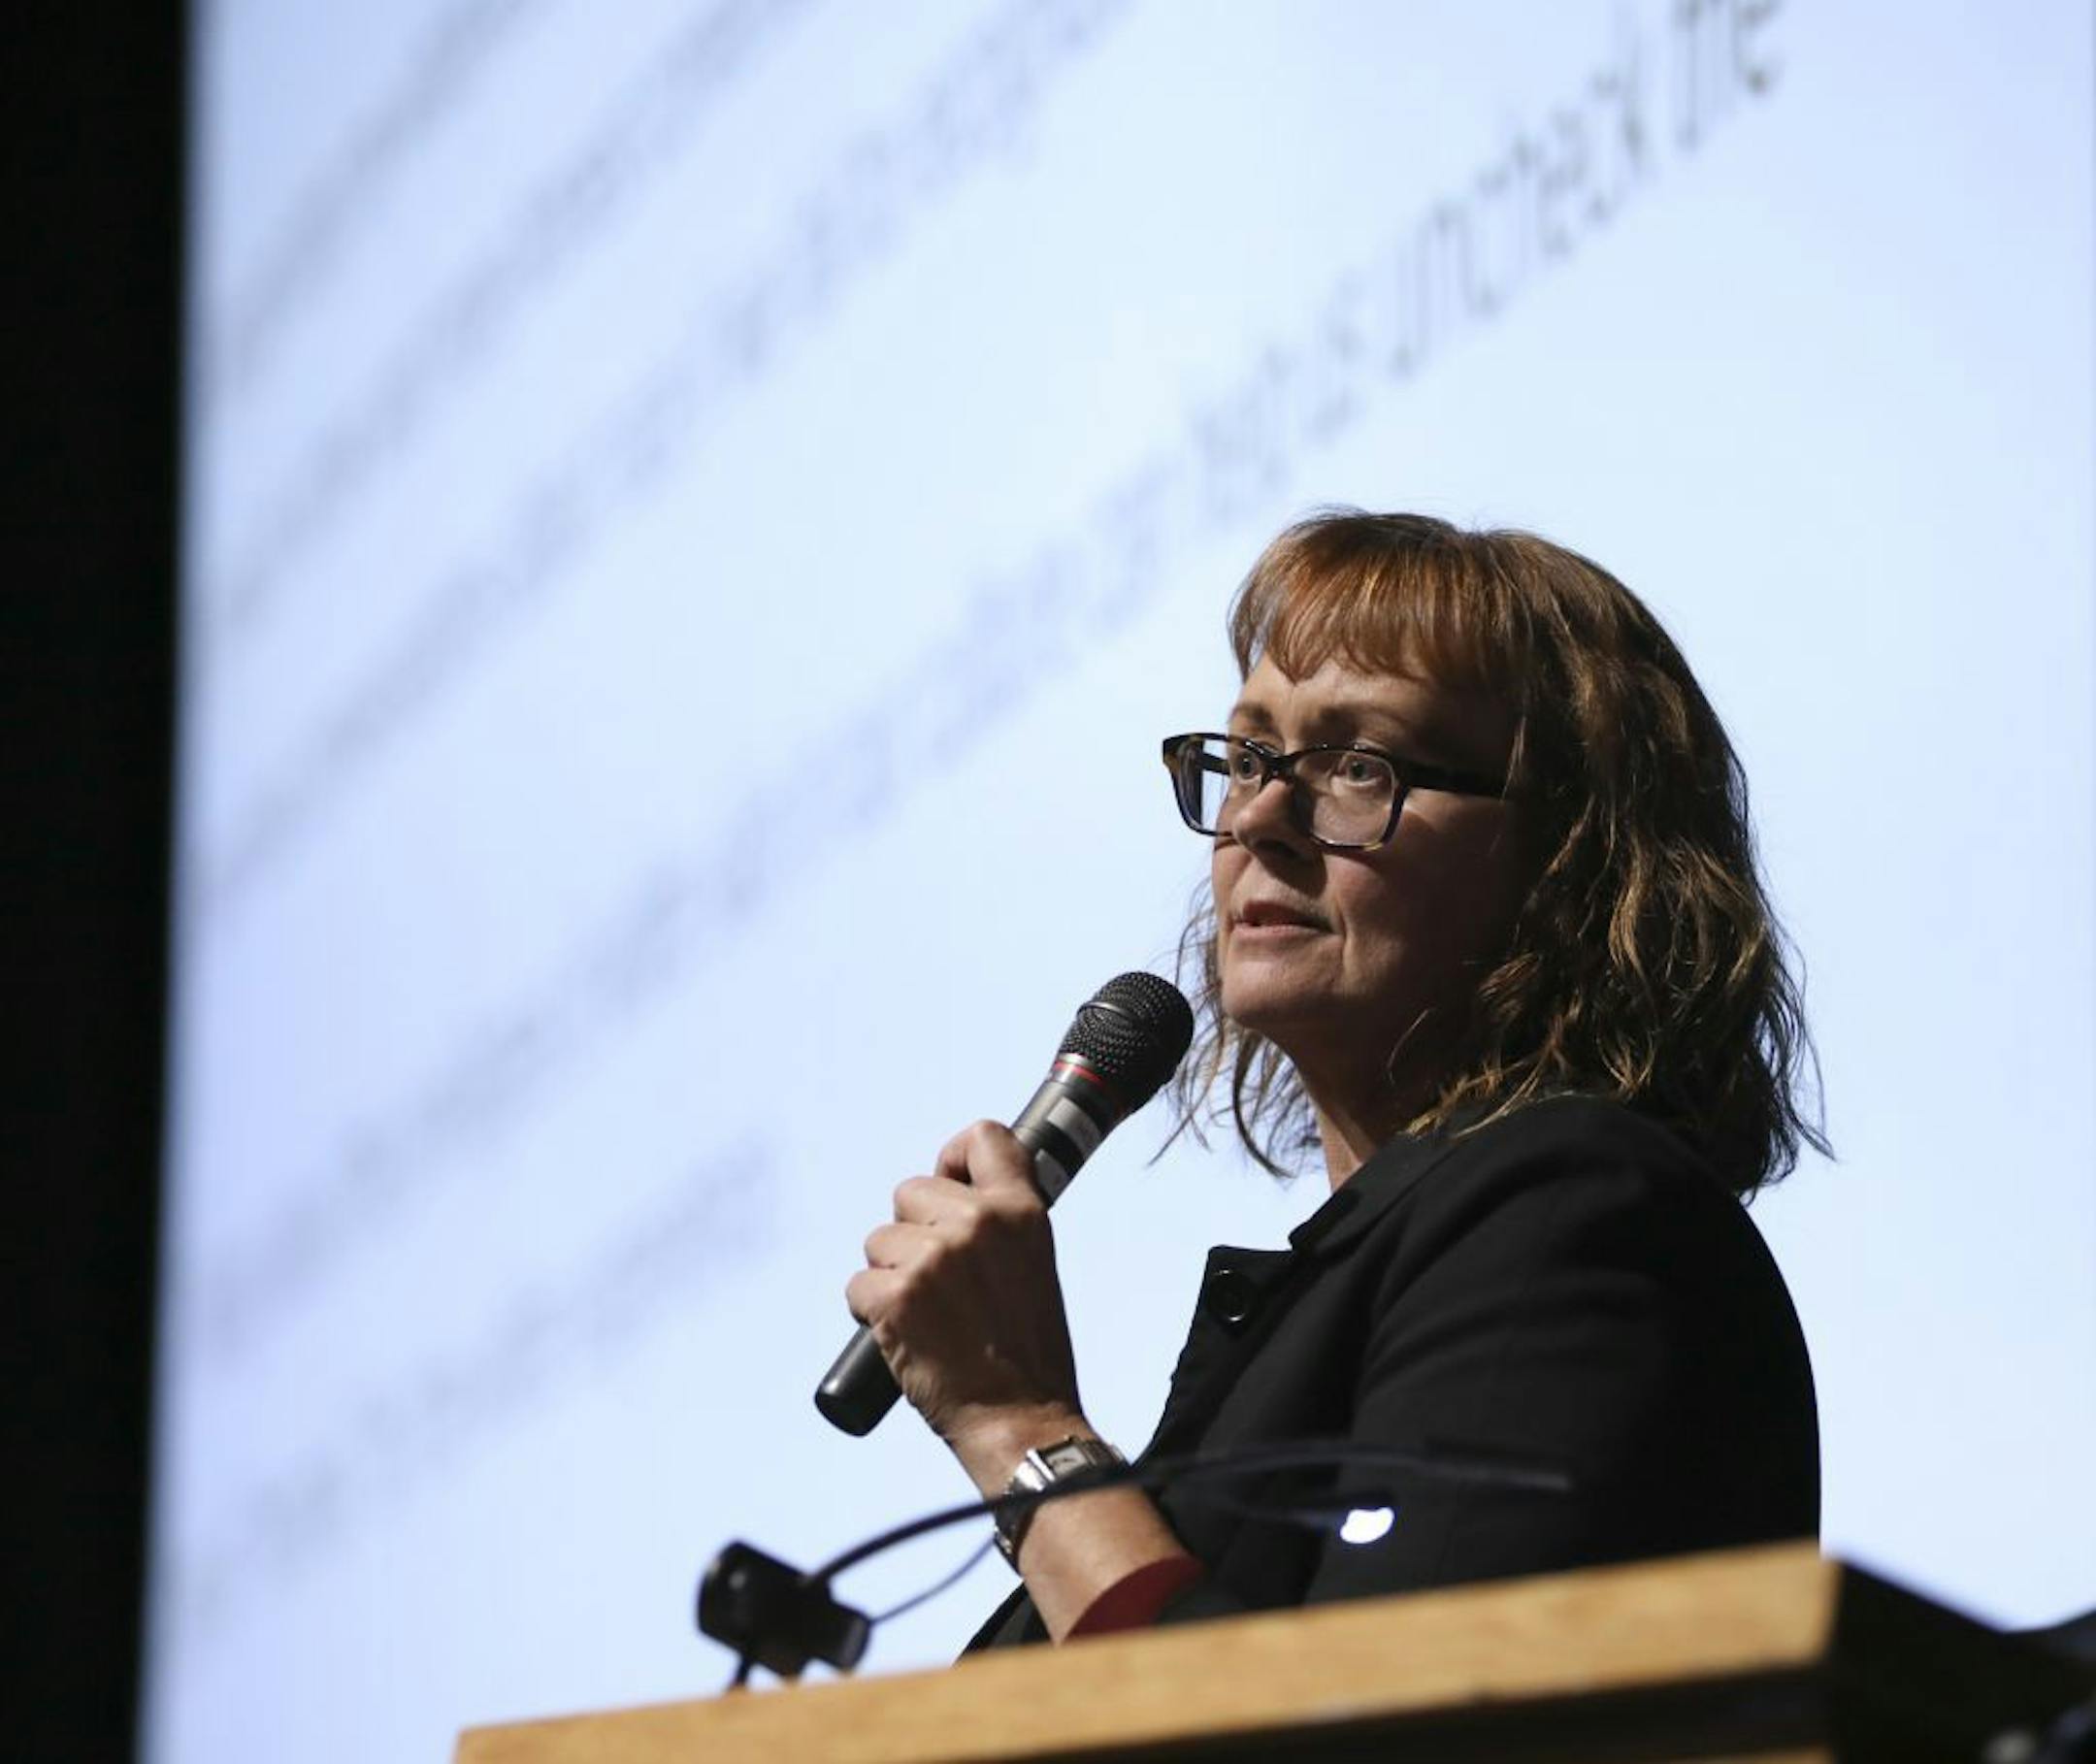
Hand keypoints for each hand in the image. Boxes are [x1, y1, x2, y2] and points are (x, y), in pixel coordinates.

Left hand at [846, 1121, 1084, 1480]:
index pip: (984, 1137)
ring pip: (879, 1241)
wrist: (1021, 1418)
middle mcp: (978, 1223)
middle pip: (909, 1190)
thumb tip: (946, 1199)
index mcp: (1022, 1211)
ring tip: (929, 1317)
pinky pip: (858, 1285)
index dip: (954, 1156)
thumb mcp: (1034, 1264)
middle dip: (912, 1232)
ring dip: (891, 1276)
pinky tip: (904, 1336)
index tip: (948, 1183)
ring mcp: (933, 1258)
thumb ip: (997, 1225)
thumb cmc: (1027, 1353)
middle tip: (941, 1283)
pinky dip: (870, 1312)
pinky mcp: (896, 1297)